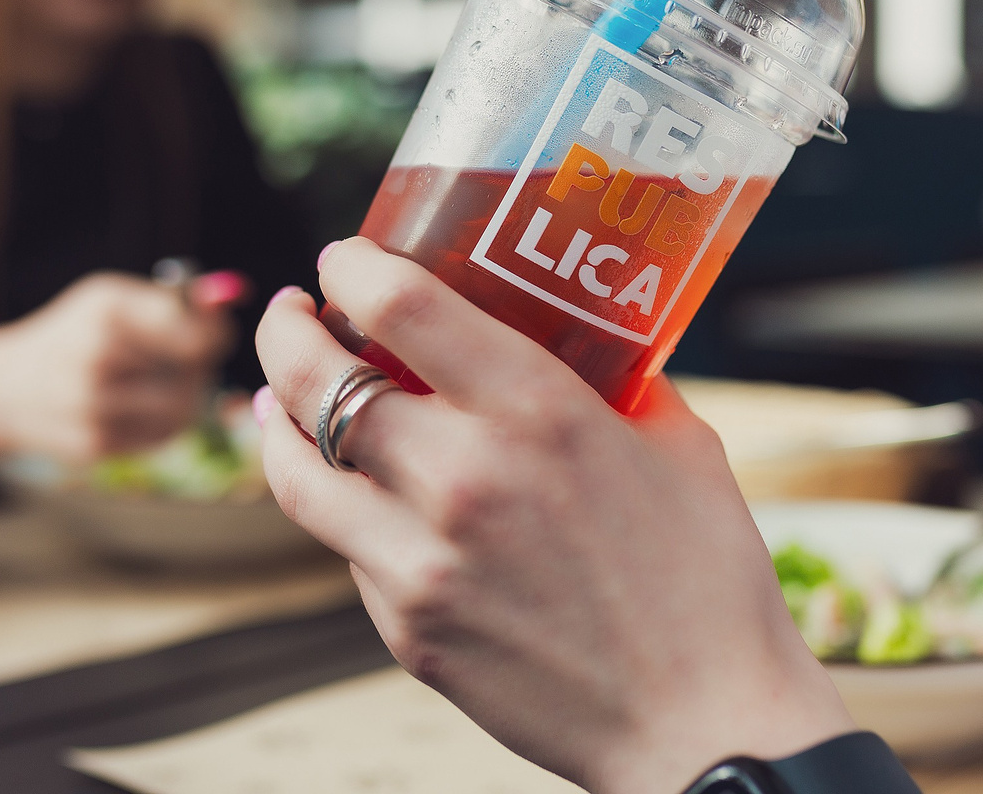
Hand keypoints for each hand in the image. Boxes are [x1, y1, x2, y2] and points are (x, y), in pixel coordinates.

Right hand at [0, 271, 233, 462]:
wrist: (6, 388)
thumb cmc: (76, 335)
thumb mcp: (111, 300)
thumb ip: (172, 301)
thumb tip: (233, 296)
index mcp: (106, 310)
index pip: (191, 328)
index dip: (214, 335)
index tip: (213, 337)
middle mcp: (96, 356)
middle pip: (193, 371)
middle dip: (200, 368)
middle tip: (191, 363)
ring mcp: (92, 405)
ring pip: (183, 408)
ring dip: (187, 398)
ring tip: (169, 384)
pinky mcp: (94, 444)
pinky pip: (162, 436)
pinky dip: (165, 423)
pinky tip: (143, 408)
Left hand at [255, 239, 853, 793]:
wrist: (703, 723)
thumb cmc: (707, 579)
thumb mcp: (681, 444)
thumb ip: (622, 382)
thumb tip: (590, 339)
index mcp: (538, 410)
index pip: (399, 304)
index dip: (351, 265)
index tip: (343, 258)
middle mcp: (464, 475)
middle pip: (317, 377)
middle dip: (287, 329)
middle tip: (295, 311)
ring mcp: (423, 559)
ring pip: (296, 468)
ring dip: (276, 418)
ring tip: (279, 395)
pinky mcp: (407, 627)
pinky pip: (346, 547)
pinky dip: (340, 506)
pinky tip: (355, 490)